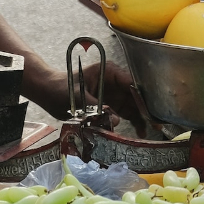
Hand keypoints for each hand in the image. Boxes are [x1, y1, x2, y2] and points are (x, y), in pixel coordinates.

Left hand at [30, 57, 147, 135]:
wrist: (48, 93)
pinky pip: (123, 112)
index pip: (131, 83)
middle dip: (145, 109)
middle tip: (155, 124)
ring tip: (147, 131)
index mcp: (109, 71)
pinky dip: (130, 121)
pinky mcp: (109, 103)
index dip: (143, 97)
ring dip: (139, 117)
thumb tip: (115, 120)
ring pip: (131, 105)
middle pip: (135, 95)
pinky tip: (138, 131)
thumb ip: (97, 108)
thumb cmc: (61, 89)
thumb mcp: (78, 98)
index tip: (151, 110)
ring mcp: (112, 92)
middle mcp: (114, 81)